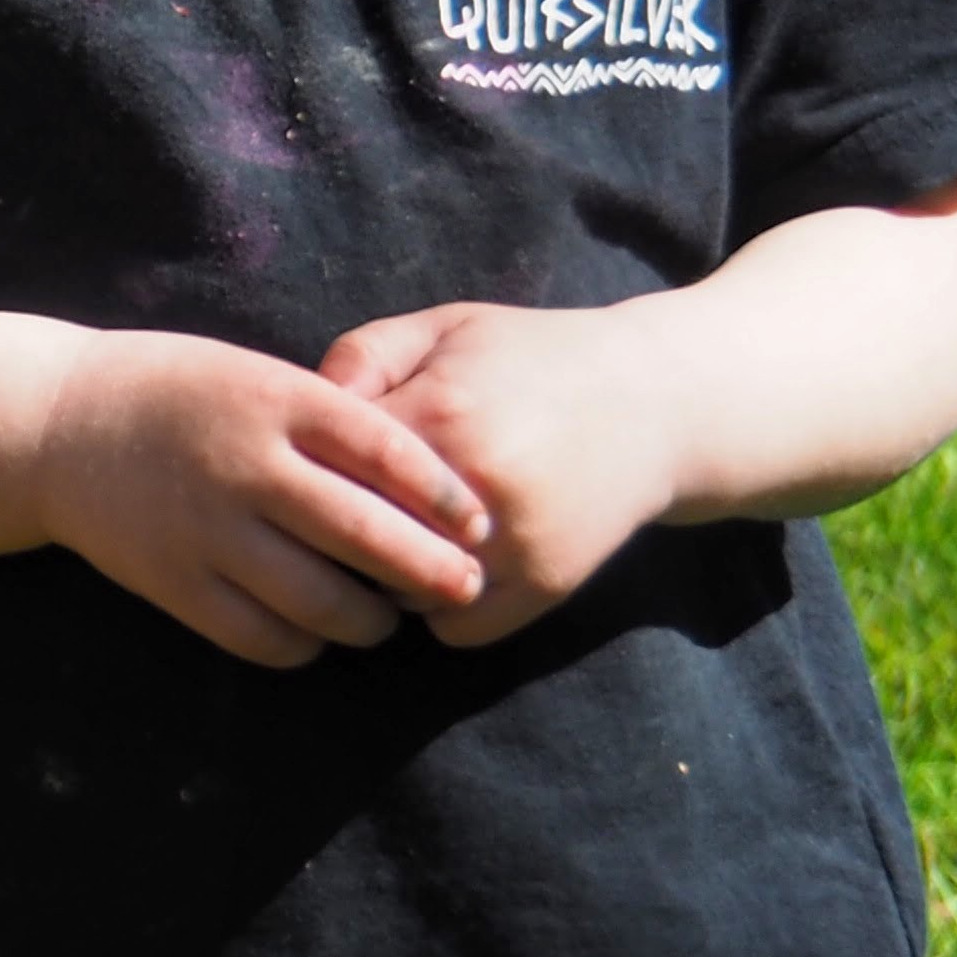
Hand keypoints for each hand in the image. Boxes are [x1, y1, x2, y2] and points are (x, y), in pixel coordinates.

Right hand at [30, 330, 489, 667]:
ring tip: (385, 619)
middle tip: (465, 588)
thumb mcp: (258, 375)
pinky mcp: (174, 582)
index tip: (480, 524)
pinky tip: (315, 633)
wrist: (58, 424)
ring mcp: (207, 529)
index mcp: (274, 401)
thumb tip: (429, 486)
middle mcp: (245, 465)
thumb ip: (332, 420)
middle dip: (429, 572)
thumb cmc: (179, 393)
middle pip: (365, 535)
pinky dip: (303, 645)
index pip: (387, 453)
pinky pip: (262, 636)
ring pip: (320, 602)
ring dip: (370, 621)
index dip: (445, 496)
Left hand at [317, 300, 685, 645]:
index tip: (302, 472)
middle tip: (329, 522)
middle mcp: (475, 486)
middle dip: (334, 535)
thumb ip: (362, 356)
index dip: (305, 473)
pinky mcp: (547, 586)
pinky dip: (437, 611)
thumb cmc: (530, 359)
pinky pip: (456, 629)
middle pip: (354, 542)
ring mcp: (515, 544)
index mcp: (439, 414)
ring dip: (383, 578)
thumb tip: (301, 413)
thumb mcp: (445, 328)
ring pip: (400, 594)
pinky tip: (440, 570)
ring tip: (389, 543)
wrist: (655, 402)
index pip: (324, 470)